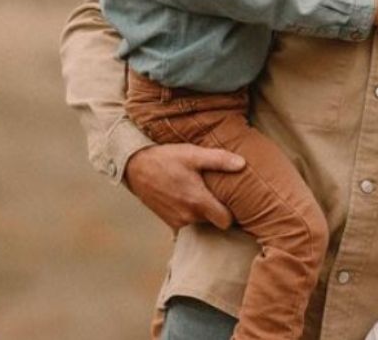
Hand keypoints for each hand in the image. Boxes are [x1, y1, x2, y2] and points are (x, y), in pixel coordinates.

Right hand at [124, 143, 244, 230]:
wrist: (135, 166)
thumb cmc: (165, 159)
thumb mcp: (192, 154)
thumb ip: (219, 160)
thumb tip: (242, 164)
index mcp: (197, 202)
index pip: (226, 222)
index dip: (233, 213)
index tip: (235, 202)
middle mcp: (188, 216)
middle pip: (214, 221)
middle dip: (218, 210)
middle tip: (219, 193)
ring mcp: (176, 221)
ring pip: (201, 222)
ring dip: (203, 211)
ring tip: (201, 192)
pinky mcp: (168, 221)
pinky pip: (187, 223)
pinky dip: (190, 213)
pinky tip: (188, 197)